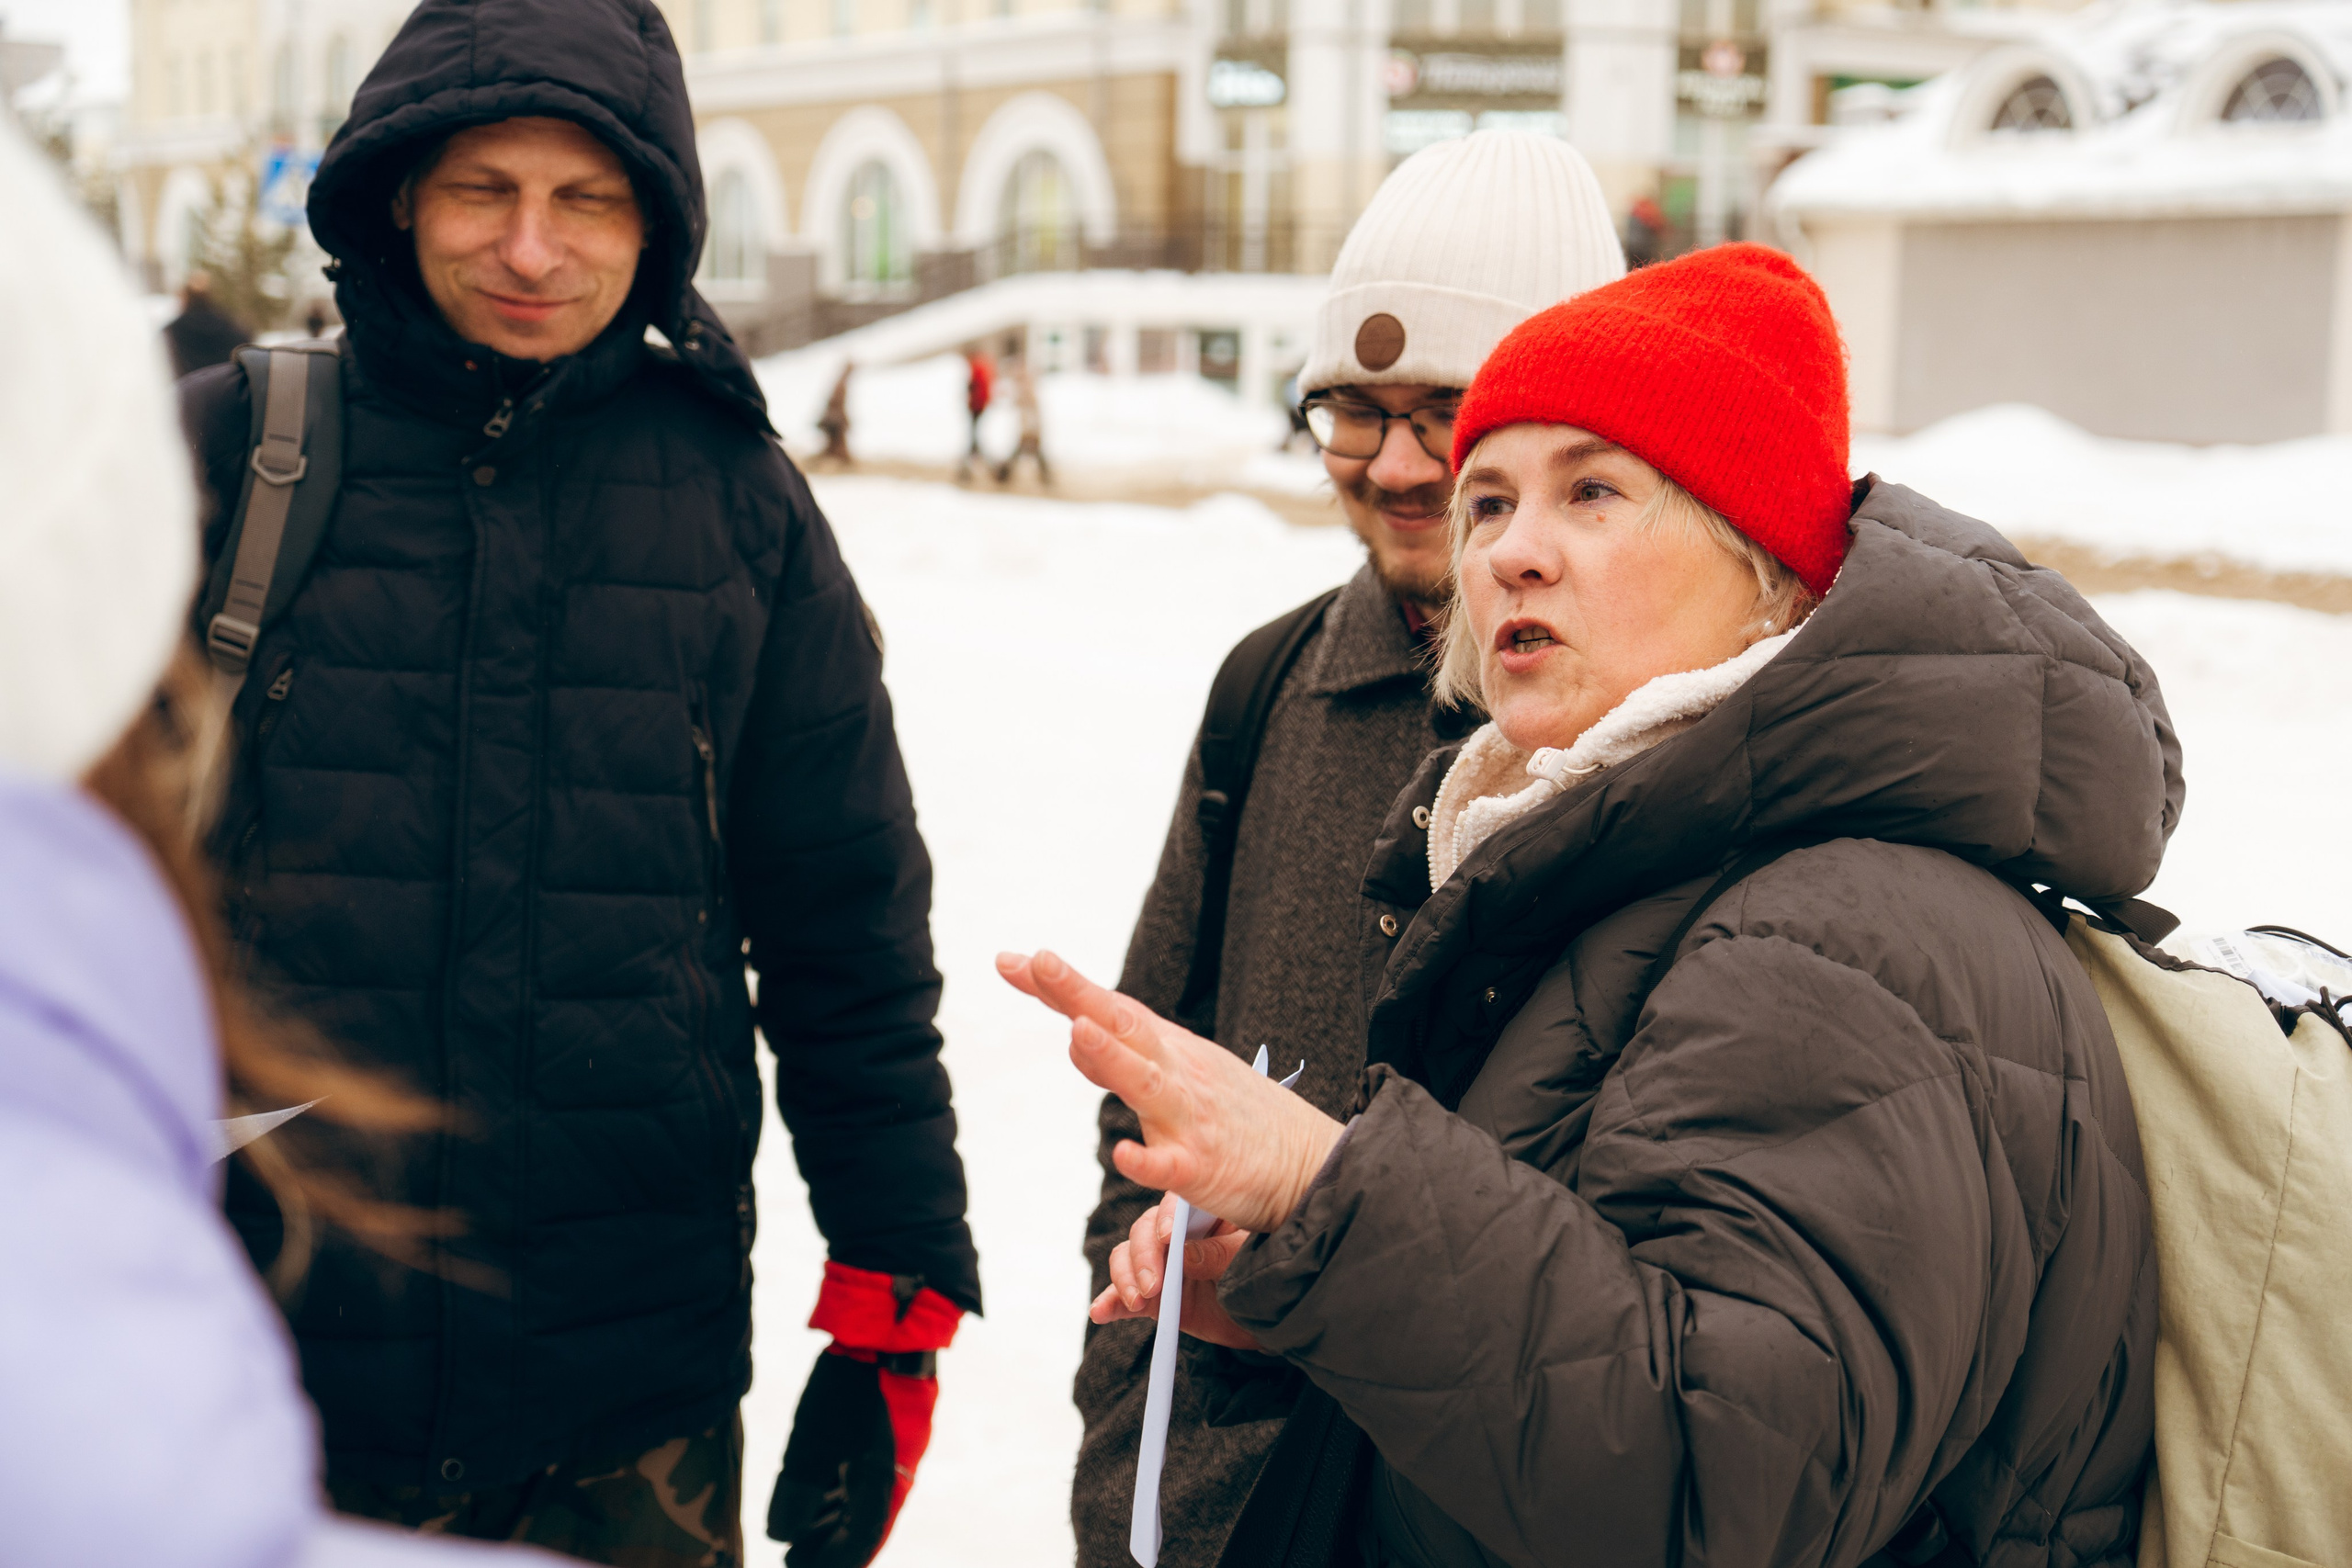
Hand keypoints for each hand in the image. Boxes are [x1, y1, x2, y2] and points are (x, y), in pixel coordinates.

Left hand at [766, 1348, 934, 1567]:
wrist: (884, 1323)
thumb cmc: (847, 1385)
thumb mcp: (811, 1441)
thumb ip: (798, 1491)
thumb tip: (782, 1535)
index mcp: (884, 1480)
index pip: (860, 1539)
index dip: (829, 1560)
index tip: (795, 1565)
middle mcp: (897, 1469)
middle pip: (864, 1523)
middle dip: (828, 1543)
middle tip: (792, 1553)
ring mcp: (897, 1445)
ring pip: (866, 1497)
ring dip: (832, 1516)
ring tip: (798, 1526)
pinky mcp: (890, 1425)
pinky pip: (868, 1471)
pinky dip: (842, 1488)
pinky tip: (817, 1485)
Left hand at [995, 949, 1342, 1233]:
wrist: (1310, 1162)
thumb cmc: (1236, 1117)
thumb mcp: (1183, 1073)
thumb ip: (1124, 1056)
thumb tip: (1074, 1031)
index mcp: (1170, 1050)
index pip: (1108, 1008)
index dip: (1059, 986)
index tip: (1011, 960)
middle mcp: (1178, 1074)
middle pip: (1124, 1026)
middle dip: (1080, 994)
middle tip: (1041, 961)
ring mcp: (1190, 1120)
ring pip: (1146, 1084)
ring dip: (1111, 1058)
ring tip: (1076, 1031)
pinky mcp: (1203, 1170)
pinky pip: (1170, 1167)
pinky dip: (1147, 1161)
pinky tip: (1123, 1156)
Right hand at [1092, 1191, 1262, 1350]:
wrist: (1265, 1322)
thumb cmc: (1265, 1279)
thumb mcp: (1250, 1261)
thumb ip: (1220, 1254)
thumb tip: (1184, 1253)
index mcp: (1203, 1216)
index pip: (1174, 1207)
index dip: (1165, 1219)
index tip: (1167, 1238)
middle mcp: (1175, 1237)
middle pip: (1143, 1232)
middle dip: (1142, 1258)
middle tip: (1152, 1287)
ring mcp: (1160, 1266)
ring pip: (1126, 1259)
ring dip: (1124, 1279)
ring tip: (1135, 1302)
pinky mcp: (1152, 1297)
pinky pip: (1123, 1297)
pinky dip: (1109, 1303)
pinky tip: (1100, 1312)